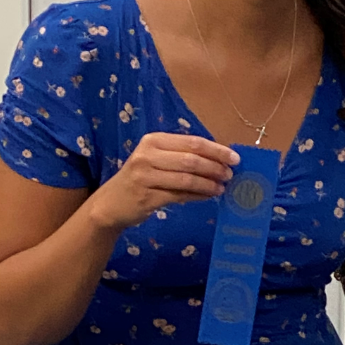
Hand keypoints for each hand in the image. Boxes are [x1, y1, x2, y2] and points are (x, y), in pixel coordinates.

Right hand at [86, 132, 238, 232]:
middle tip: (230, 174)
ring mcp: (145, 177)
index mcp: (153, 141)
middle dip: (215, 167)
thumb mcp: (155, 159)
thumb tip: (218, 159)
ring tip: (222, 187)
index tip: (234, 158)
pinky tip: (209, 196)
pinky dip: (198, 195)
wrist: (110, 203)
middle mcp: (147, 155)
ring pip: (187, 178)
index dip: (216, 150)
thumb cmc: (139, 178)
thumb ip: (181, 156)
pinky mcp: (147, 197)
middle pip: (191, 159)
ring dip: (209, 183)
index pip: (192, 142)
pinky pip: (180, 195)